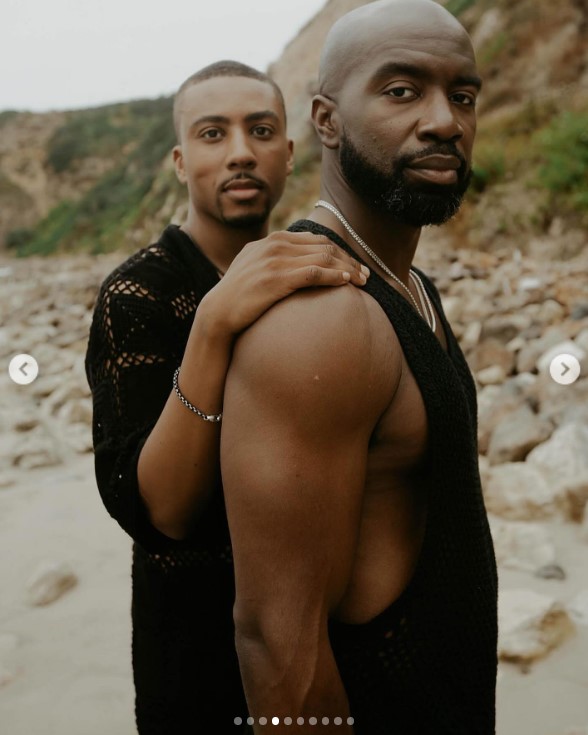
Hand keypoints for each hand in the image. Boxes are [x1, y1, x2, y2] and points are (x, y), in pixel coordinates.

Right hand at [198, 230, 369, 336]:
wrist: (218, 312)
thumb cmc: (239, 296)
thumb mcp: (255, 268)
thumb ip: (274, 260)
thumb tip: (297, 264)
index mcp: (272, 240)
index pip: (316, 240)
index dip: (340, 251)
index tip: (354, 265)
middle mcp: (275, 245)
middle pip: (324, 247)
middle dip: (349, 260)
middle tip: (366, 275)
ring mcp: (275, 261)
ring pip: (323, 258)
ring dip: (347, 268)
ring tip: (363, 281)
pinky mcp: (277, 279)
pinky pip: (314, 272)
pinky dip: (333, 275)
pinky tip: (346, 282)